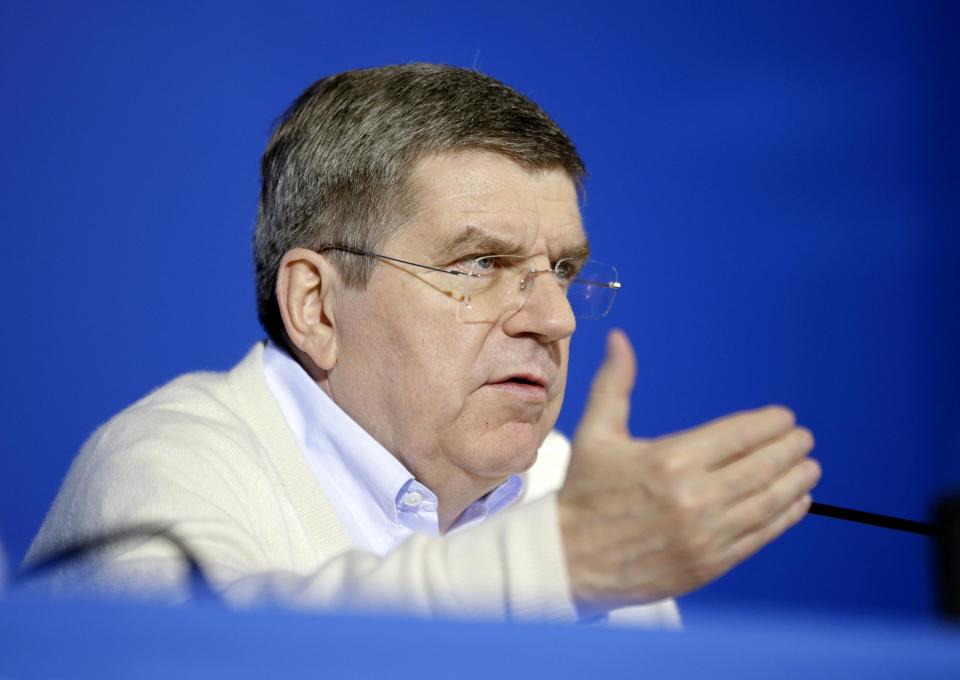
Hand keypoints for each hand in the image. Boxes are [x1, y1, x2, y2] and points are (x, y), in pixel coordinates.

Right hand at [557, 330, 819, 615]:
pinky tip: (796, 502)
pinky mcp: (709, 564)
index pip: (740, 434)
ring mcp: (705, 534)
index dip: (770, 423)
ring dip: (796, 481)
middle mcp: (693, 497)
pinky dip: (785, 517)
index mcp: (669, 459)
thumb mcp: (595, 433)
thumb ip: (615, 384)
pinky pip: (760, 535)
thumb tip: (620, 339)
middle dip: (790, 448)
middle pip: (763, 465)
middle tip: (802, 439)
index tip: (784, 417)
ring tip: (808, 467)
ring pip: (769, 501)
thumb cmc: (585, 492)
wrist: (570, 560)